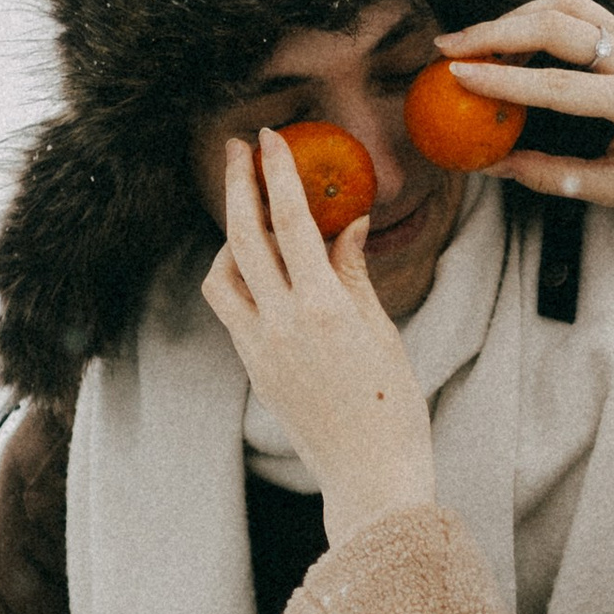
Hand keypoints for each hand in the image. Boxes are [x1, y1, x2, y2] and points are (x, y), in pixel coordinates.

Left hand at [201, 130, 438, 544]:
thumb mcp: (381, 330)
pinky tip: (257, 267)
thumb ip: (353, 272)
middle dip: (237, 186)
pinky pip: (230, 308)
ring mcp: (260, 348)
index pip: (291, 223)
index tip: (269, 138)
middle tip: (237, 151)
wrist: (370, 474)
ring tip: (249, 217)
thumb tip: (346, 223)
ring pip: (221, 274)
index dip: (277, 175)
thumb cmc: (392, 405)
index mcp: (323, 309)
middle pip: (242, 237)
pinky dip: (236, 277)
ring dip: (228, 237)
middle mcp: (282, 324)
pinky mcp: (252, 367)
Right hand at [435, 0, 613, 218]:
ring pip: (566, 6)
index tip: (455, 76)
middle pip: (557, 26)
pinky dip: (539, 15)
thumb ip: (553, 176)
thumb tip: (493, 166)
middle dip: (495, 32)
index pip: (558, 86)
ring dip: (514, 16)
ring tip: (472, 42)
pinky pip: (581, 10)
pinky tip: (510, 36)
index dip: (503, 79)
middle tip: (446, 48)